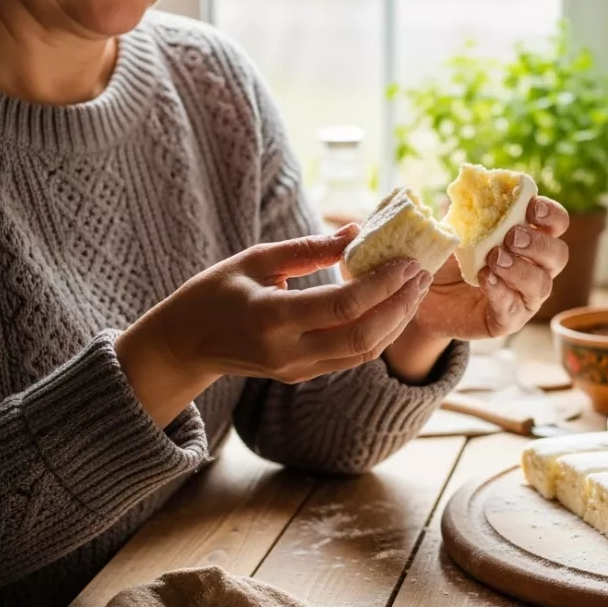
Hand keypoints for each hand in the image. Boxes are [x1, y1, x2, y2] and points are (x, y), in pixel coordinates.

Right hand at [115, 226, 431, 425]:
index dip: (381, 285)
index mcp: (270, 318)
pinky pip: (352, 357)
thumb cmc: (215, 292)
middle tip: (421, 274)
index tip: (406, 262)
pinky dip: (379, 332)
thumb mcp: (254, 259)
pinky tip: (392, 306)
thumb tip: (357, 232)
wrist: (186, 344)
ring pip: (363, 352)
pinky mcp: (303, 376)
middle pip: (362, 336)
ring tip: (415, 287)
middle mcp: (287, 351)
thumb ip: (307, 249)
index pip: (340, 307)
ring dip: (396, 320)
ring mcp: (296, 369)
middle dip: (399, 306)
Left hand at [411, 196, 569, 340]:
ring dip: (520, 269)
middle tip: (511, 236)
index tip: (531, 207)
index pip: (556, 223)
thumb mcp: (455, 227)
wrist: (425, 292)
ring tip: (494, 259)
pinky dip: (502, 293)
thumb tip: (469, 183)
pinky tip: (486, 279)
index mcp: (530, 237)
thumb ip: (467, 208)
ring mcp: (524, 296)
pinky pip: (515, 310)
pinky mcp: (508, 320)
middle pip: (558, 254)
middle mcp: (535, 267)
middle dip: (538, 243)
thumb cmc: (449, 255)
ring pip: (541, 284)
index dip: (550, 214)